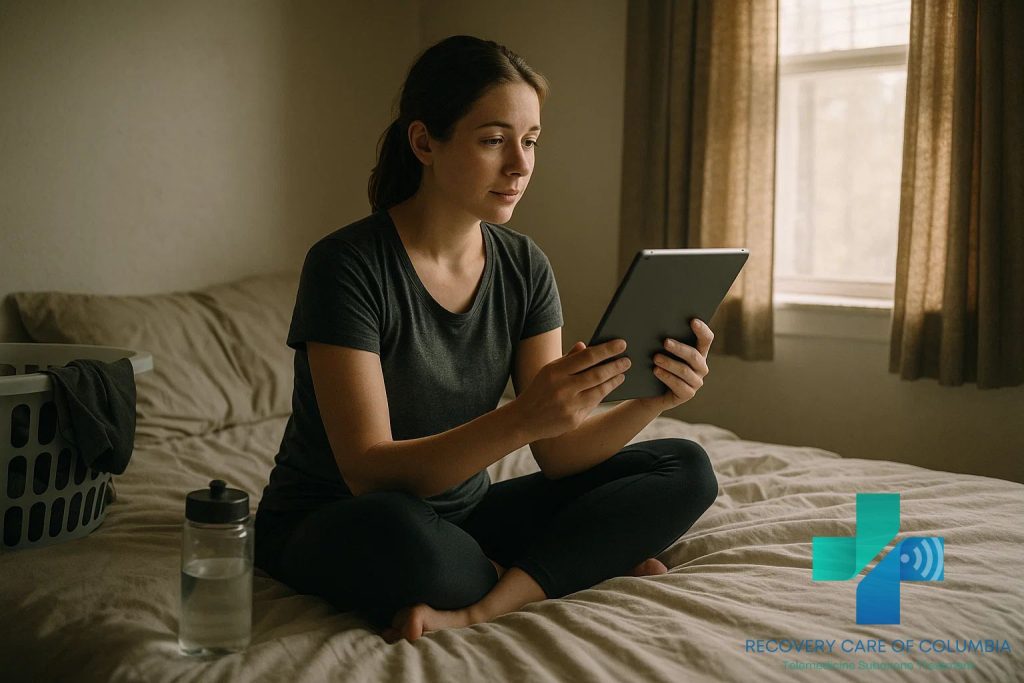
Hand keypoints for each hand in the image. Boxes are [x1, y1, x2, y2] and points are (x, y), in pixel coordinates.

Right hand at [513, 339, 629, 440]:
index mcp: (555, 372)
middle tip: (627, 361)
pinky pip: (594, 404)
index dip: (607, 349)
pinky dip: (603, 395)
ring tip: (622, 374)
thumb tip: (587, 346)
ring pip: (599, 391)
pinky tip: (609, 388)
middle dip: (616, 366)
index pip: (587, 357)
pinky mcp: (574, 420)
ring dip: (614, 381)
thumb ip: (568, 359)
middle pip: (597, 374)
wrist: (524, 420)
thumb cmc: (539, 390)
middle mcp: (563, 388)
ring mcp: (569, 406)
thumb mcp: (549, 371)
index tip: (622, 344)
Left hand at [635, 318, 712, 413]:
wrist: (649, 392)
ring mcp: (696, 381)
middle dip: (680, 348)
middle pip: (694, 355)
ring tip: (655, 358)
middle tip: (665, 342)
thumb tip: (655, 326)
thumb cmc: (656, 366)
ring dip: (670, 363)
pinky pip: (679, 385)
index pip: (706, 339)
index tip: (692, 321)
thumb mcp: (660, 352)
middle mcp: (701, 366)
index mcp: (698, 352)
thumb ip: (664, 341)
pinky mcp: (688, 394)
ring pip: (685, 371)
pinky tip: (656, 371)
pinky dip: (667, 377)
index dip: (702, 330)